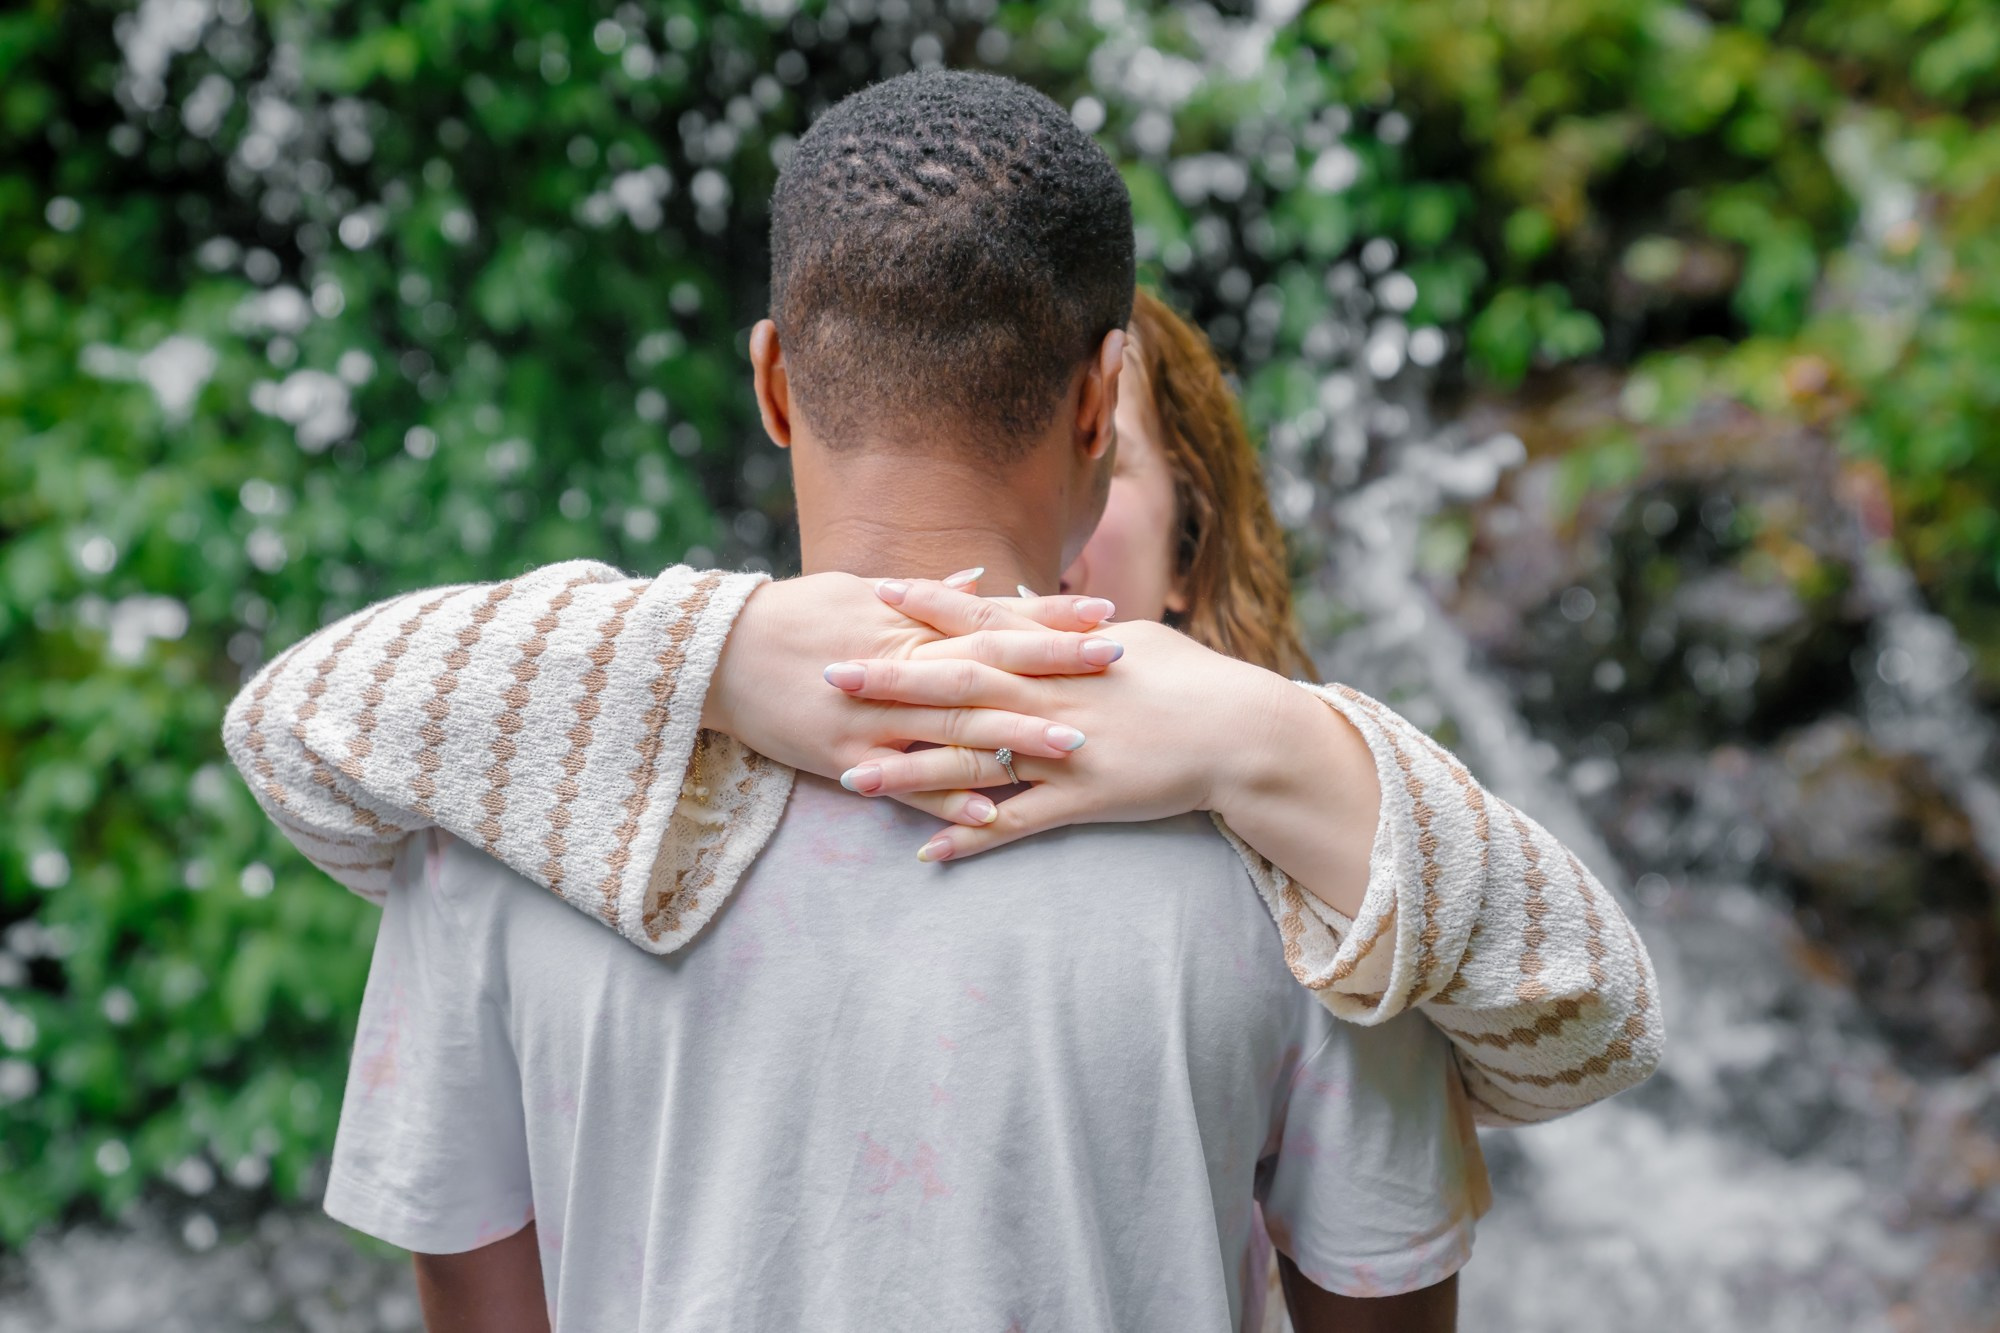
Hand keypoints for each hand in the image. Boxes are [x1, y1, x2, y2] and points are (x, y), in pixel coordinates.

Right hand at [702, 570, 1122, 824]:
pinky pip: (906, 785)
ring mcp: (874, 719)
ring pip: (956, 729)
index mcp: (905, 626)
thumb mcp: (856, 594)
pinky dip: (949, 796)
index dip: (1049, 617)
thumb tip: (980, 584)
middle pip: (990, 668)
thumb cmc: (788, 618)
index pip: (992, 619)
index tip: (1103, 613)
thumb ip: (925, 599)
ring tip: (1078, 744)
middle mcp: (897, 670)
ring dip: (1018, 737)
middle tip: (1117, 668)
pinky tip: (994, 812)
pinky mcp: (847, 761)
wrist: (712, 660)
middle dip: (1055, 669)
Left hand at [820, 580, 1297, 856]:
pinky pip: (1016, 824)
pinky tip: (927, 853)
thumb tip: (1014, 606)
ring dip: (909, 771)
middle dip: (892, 684)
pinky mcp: (1084, 801)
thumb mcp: (1128, 637)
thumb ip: (1062, 627)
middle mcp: (1053, 698)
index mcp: (1062, 654)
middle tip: (831, 677)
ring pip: (973, 762)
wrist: (1243, 734)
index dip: (928, 608)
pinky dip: (971, 839)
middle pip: (958, 686)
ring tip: (851, 778)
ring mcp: (1065, 752)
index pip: (983, 623)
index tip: (875, 592)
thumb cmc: (1189, 678)